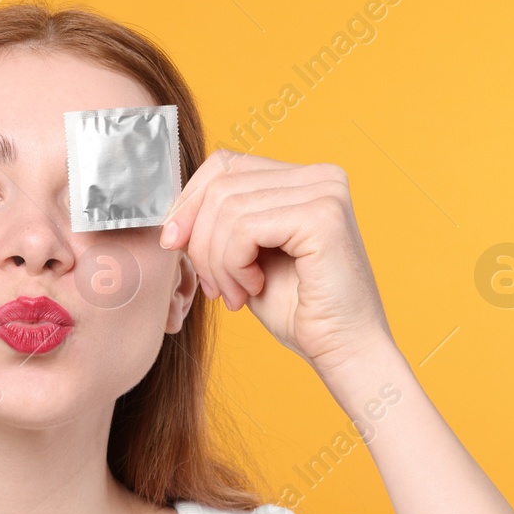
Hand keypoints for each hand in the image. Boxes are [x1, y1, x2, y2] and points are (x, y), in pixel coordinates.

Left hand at [159, 148, 394, 375]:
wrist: (341, 349)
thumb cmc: (296, 310)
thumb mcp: (244, 257)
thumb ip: (218, 223)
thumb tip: (172, 211)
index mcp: (303, 178)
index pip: (225, 164)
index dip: (189, 203)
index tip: (175, 245)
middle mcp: (320, 175)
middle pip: (222, 183)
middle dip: (200, 241)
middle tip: (212, 286)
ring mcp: (325, 191)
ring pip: (227, 207)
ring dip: (216, 261)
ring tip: (234, 293)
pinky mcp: (322, 216)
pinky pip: (244, 228)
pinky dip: (233, 265)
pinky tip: (252, 288)